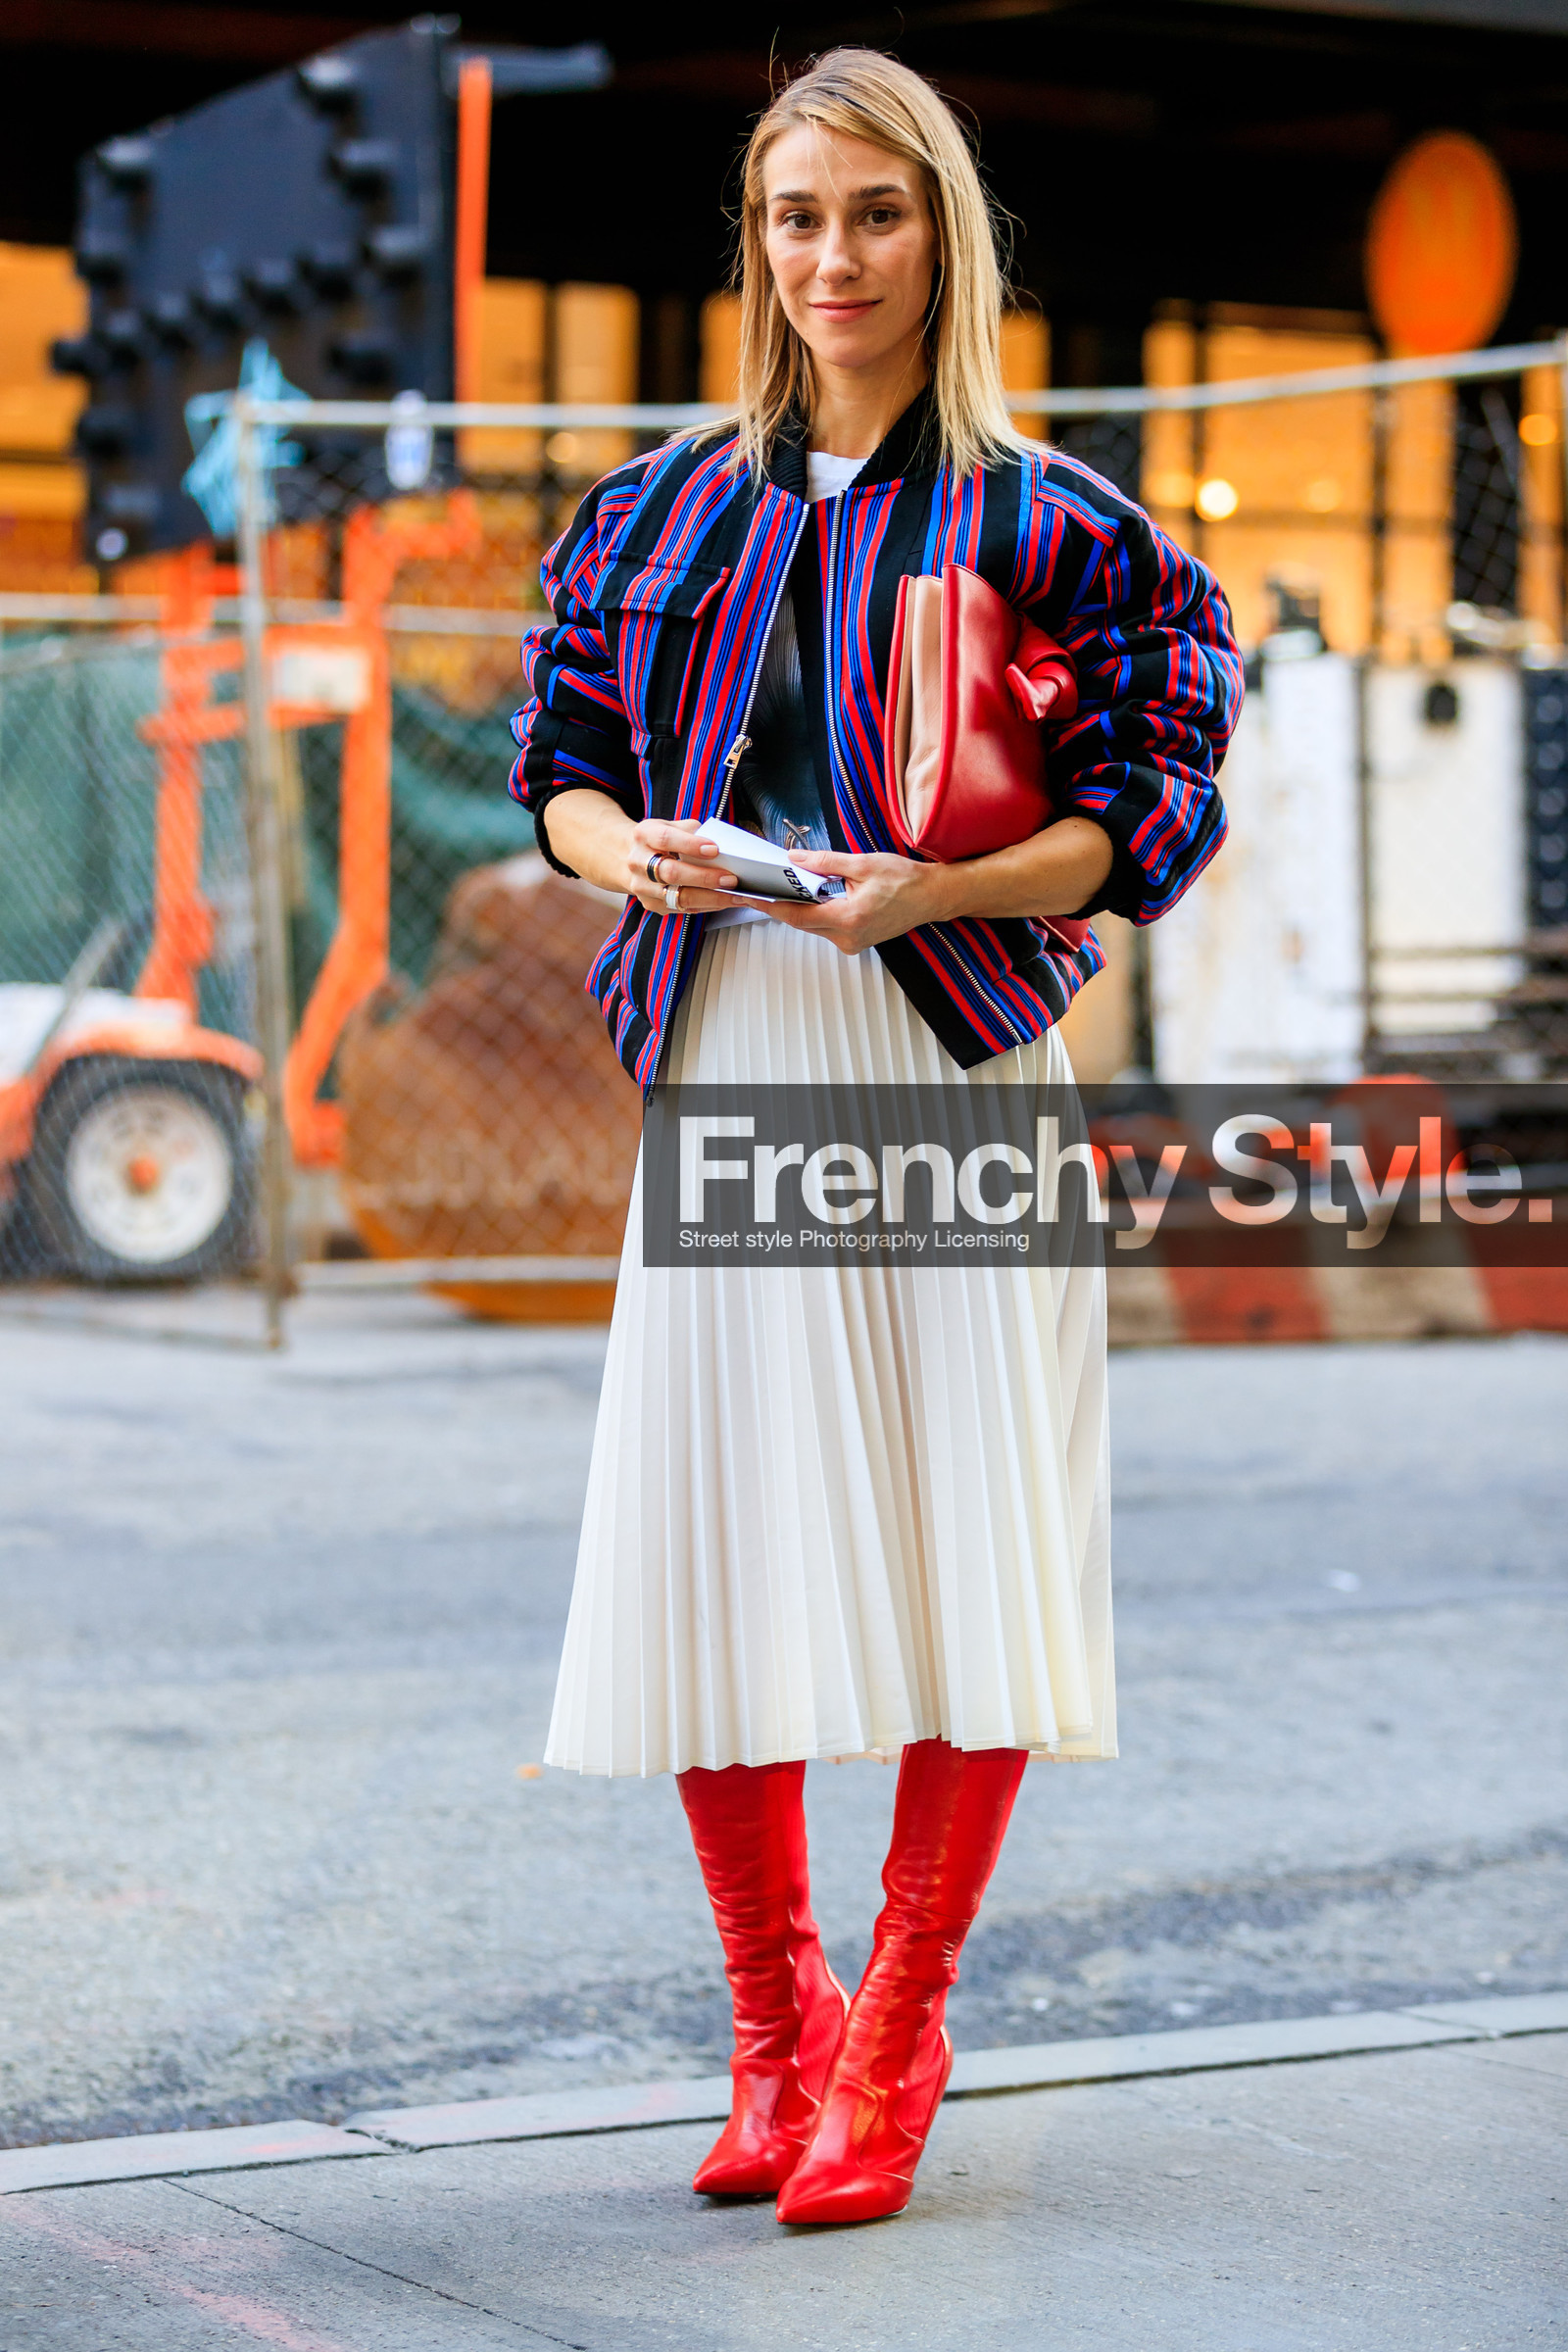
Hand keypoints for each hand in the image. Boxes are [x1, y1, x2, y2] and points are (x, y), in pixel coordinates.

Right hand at [627, 818, 739, 915]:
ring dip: (710, 898)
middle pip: (671, 873)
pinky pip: (682, 909)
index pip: (665, 839)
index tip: (714, 849)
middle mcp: (638, 862)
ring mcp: (643, 886)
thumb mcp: (671, 826)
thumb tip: (722, 846)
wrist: (632, 858)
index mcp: (644, 835)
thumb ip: (693, 832)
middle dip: (704, 877)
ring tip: (734, 896)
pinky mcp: (651, 904)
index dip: (690, 844)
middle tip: (730, 879)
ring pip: (678, 897)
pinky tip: (723, 902)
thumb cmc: (660, 841)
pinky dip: (706, 906)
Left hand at [736, 846, 951, 952]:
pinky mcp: (855, 941)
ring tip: (777, 889)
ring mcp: (852, 943)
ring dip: (797, 908)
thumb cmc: (905, 880)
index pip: (798, 916)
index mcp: (849, 919)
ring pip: (813, 926)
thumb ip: (825, 862)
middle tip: (756, 889)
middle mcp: (848, 938)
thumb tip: (794, 858)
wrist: (932, 897)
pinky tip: (806, 897)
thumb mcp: (863, 864)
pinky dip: (814, 912)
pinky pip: (826, 927)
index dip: (771, 906)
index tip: (751, 898)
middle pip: (802, 922)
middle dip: (779, 904)